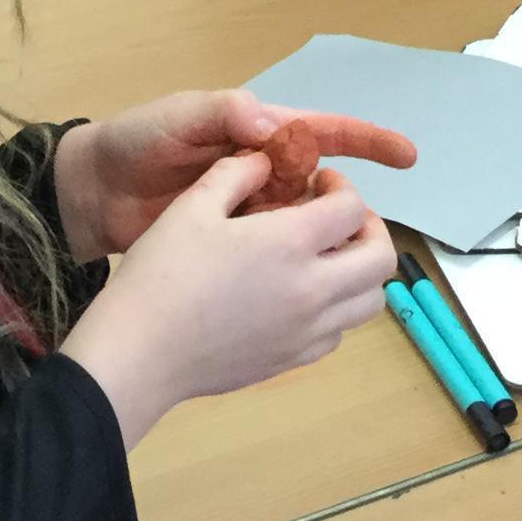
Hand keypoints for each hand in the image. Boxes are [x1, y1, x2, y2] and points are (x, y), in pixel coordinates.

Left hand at [53, 93, 414, 259]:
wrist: (92, 194)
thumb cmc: (134, 143)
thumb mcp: (178, 119)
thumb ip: (225, 113)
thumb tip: (280, 124)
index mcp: (260, 135)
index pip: (326, 134)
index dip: (369, 142)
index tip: (407, 156)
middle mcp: (266, 175)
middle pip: (324, 189)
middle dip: (339, 205)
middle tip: (330, 223)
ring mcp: (254, 215)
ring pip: (305, 228)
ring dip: (314, 240)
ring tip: (310, 256)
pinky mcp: (237, 250)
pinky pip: (276, 258)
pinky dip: (288, 266)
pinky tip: (296, 283)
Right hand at [60, 152, 396, 445]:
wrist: (139, 353)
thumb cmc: (161, 274)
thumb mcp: (191, 207)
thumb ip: (235, 175)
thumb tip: (265, 160)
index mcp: (291, 242)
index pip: (352, 208)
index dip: (341, 187)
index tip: (318, 184)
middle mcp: (313, 289)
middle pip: (381, 258)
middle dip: (369, 228)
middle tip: (338, 219)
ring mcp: (308, 331)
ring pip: (370, 301)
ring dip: (361, 272)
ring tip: (327, 259)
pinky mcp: (294, 360)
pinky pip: (340, 333)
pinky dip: (337, 309)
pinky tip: (302, 297)